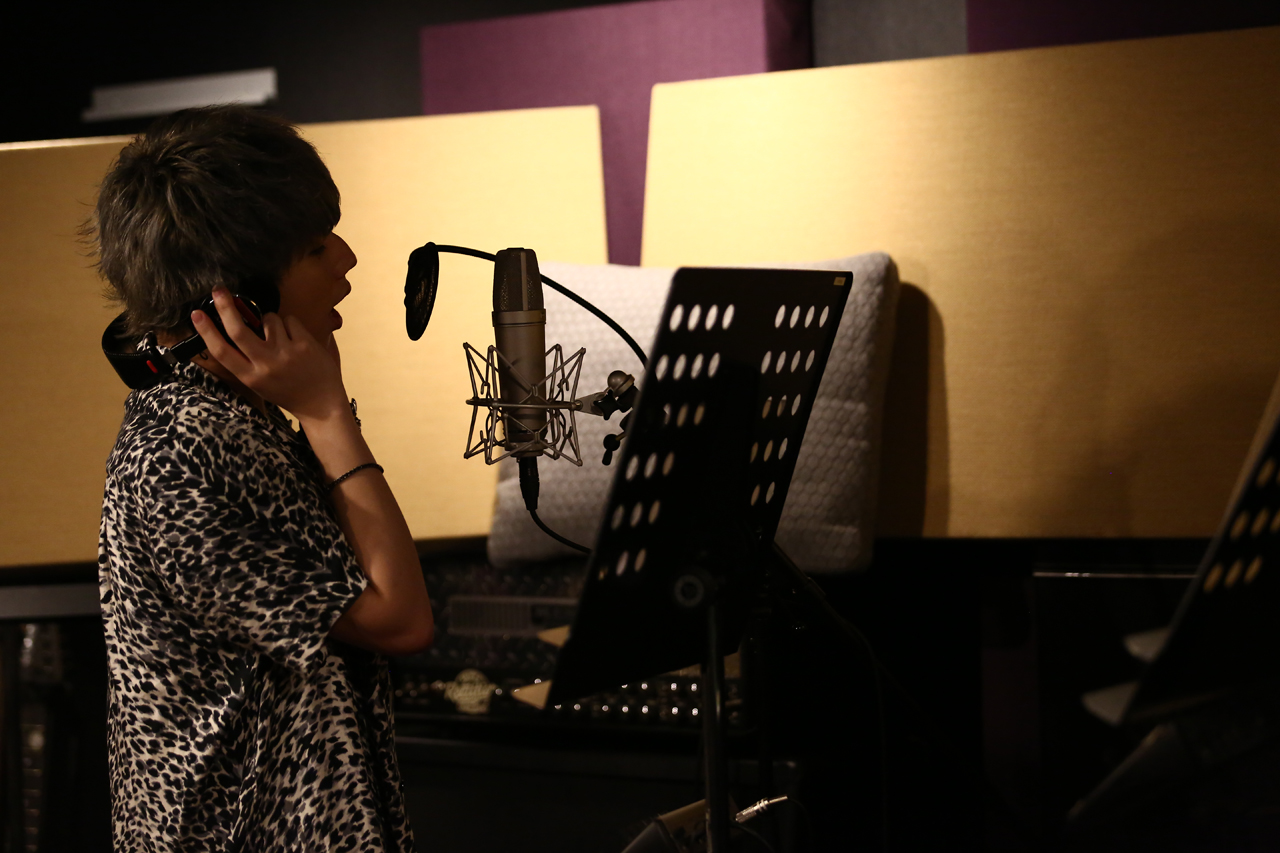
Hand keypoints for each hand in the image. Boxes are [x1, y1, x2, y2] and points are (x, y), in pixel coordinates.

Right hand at [191, 289, 348, 422]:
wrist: (322, 404)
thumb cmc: (287, 391)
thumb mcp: (259, 382)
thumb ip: (245, 360)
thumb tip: (231, 327)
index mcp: (250, 377)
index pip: (222, 351)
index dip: (206, 331)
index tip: (196, 314)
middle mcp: (265, 365)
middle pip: (238, 330)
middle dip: (226, 306)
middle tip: (219, 290)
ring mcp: (286, 353)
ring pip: (268, 319)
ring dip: (270, 320)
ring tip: (279, 336)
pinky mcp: (304, 344)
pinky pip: (289, 320)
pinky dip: (289, 325)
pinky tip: (296, 339)